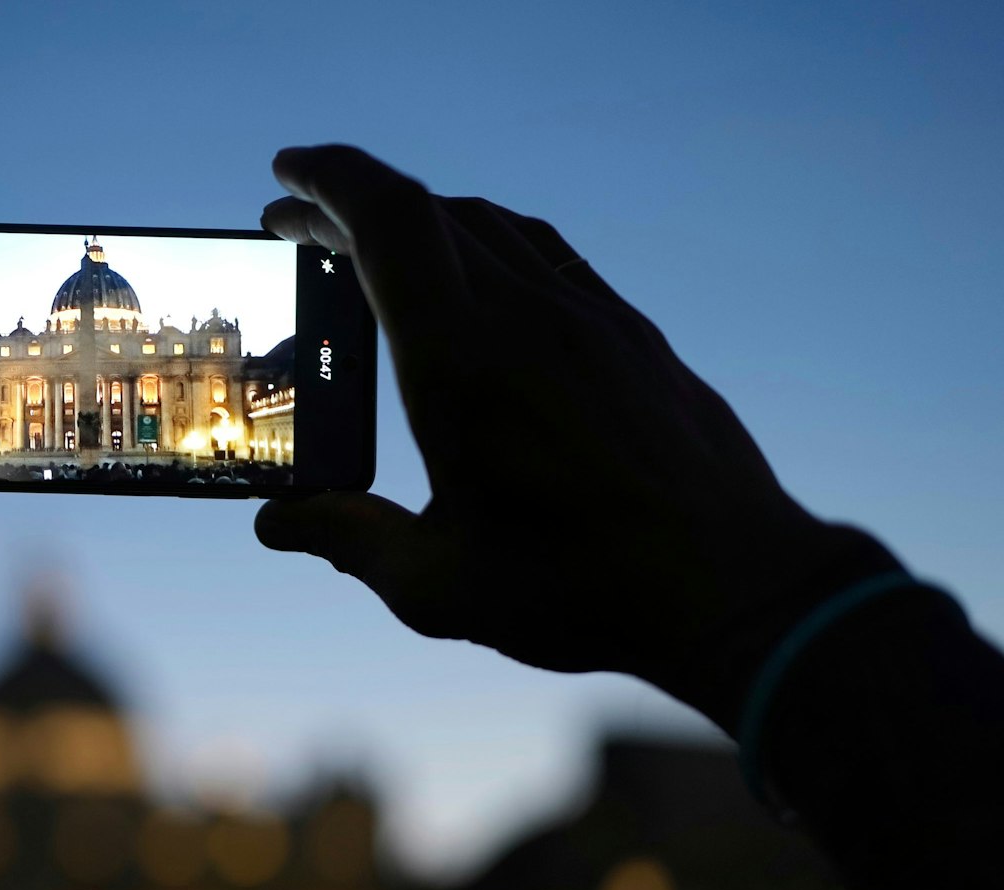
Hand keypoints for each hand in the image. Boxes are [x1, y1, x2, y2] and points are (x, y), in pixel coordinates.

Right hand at [254, 145, 868, 711]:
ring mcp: (586, 317)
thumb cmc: (582, 592)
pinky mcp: (629, 334)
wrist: (733, 586)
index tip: (284, 177)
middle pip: (427, 211)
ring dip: (417, 219)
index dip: (328, 184)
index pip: (387, 223)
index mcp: (461, 363)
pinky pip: (544, 252)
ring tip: (371, 251)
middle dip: (351, 204)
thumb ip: (347, 540)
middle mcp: (525, 317)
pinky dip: (483, 239)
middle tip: (299, 228)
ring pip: (486, 223)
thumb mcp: (438, 585)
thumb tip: (277, 522)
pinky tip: (471, 274)